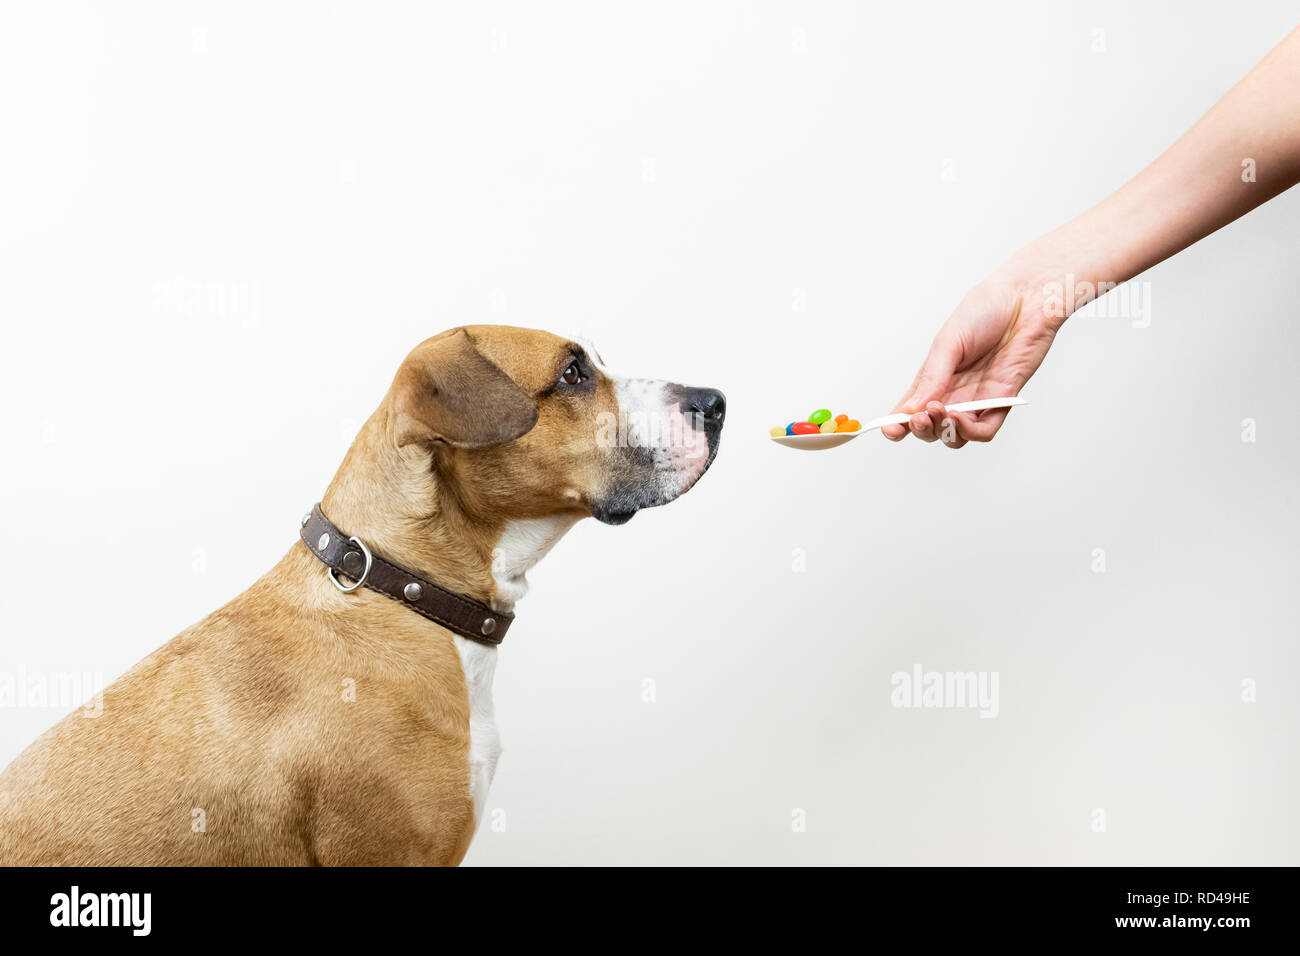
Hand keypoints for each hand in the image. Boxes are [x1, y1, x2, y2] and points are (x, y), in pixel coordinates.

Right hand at [882, 269, 1062, 447]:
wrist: (1026, 299)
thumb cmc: (986, 311)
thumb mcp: (948, 342)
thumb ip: (931, 377)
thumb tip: (910, 409)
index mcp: (934, 377)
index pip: (911, 409)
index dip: (898, 424)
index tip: (891, 429)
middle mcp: (954, 392)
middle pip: (931, 427)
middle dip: (921, 429)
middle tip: (921, 416)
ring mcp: (977, 399)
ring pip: (955, 435)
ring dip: (944, 431)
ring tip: (941, 412)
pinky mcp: (1002, 400)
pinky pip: (985, 429)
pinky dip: (969, 431)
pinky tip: (959, 417)